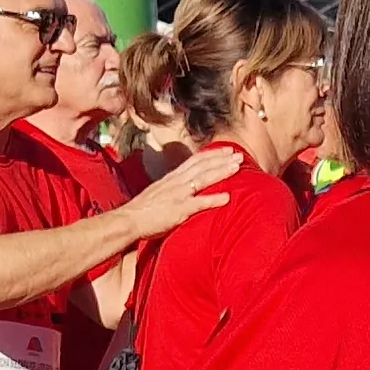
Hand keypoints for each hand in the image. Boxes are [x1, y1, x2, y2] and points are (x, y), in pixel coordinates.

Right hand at [126, 145, 244, 238]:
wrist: (129, 220)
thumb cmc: (143, 210)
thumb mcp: (159, 192)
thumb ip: (173, 188)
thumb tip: (185, 187)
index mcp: (172, 177)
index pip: (196, 160)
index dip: (213, 154)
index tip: (227, 150)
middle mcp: (177, 181)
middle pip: (203, 165)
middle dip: (222, 159)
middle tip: (240, 155)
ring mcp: (179, 194)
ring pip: (204, 178)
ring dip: (222, 172)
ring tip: (237, 167)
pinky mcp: (179, 209)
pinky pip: (200, 203)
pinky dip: (214, 199)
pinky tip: (228, 198)